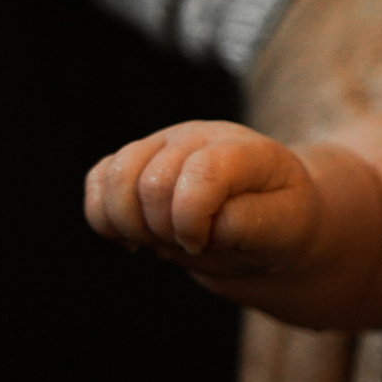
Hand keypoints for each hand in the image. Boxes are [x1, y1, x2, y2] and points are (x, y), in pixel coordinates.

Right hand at [84, 120, 313, 270]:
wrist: (266, 221)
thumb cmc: (279, 223)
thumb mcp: (285, 228)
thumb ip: (251, 223)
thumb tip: (207, 224)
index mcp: (246, 151)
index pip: (204, 170)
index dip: (191, 217)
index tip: (203, 242)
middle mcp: (201, 137)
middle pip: (151, 181)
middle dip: (161, 229)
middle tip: (186, 244)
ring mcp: (165, 143)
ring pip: (114, 177)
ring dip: (128, 223)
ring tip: (159, 240)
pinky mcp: (137, 160)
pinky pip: (97, 180)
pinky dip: (104, 217)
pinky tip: (135, 235)